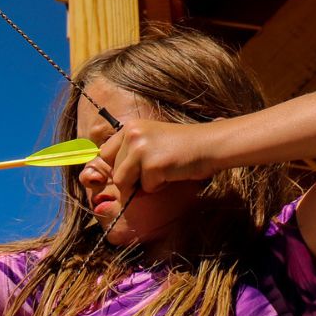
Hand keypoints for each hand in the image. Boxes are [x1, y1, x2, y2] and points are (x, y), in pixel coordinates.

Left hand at [99, 119, 215, 195]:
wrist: (210, 145)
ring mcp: (141, 149)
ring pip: (124, 183)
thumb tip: (106, 176)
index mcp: (130, 127)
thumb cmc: (182, 147)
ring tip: (163, 172)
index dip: (116, 168)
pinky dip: (159, 187)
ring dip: (143, 185)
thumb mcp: (151, 142)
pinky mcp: (152, 165)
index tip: (131, 173)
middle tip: (155, 172)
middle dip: (132, 180)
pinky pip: (146, 188)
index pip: (105, 154)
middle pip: (114, 172)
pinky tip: (172, 172)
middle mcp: (132, 135)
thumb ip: (130, 153)